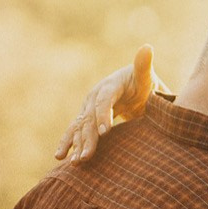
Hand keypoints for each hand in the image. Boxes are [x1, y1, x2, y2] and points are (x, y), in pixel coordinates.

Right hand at [55, 45, 159, 163]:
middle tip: (87, 156)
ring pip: (80, 126)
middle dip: (87, 137)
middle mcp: (95, 95)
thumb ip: (144, 65)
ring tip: (75, 162)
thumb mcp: (145, 75)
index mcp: (110, 85)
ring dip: (76, 143)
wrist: (133, 88)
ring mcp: (88, 107)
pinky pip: (75, 130)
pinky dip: (67, 142)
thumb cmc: (142, 82)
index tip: (105, 132)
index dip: (103, 114)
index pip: (105, 99)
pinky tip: (60, 156)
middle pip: (90, 117)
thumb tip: (147, 47)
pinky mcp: (86, 118)